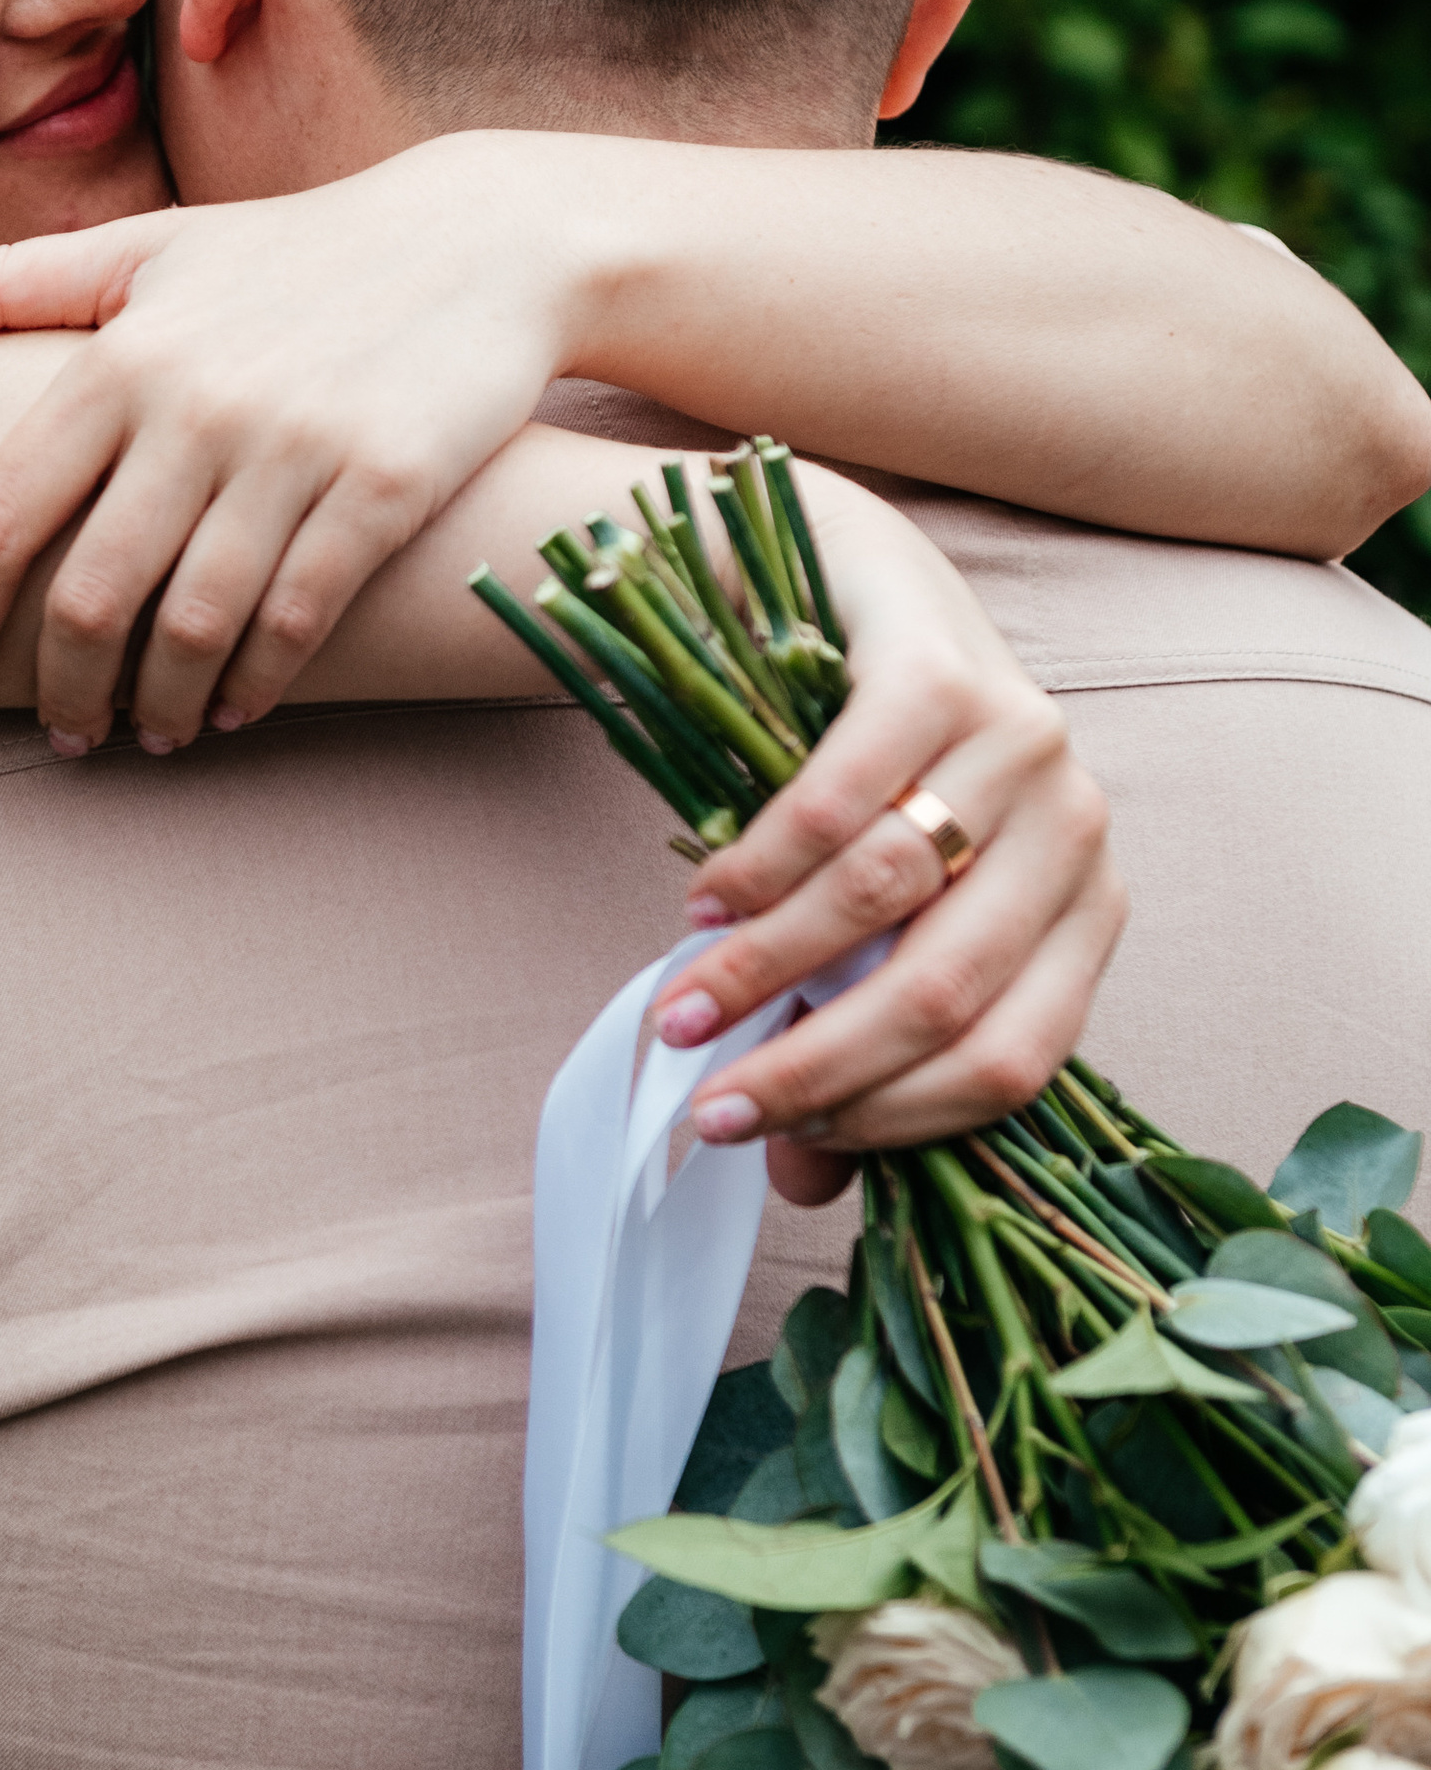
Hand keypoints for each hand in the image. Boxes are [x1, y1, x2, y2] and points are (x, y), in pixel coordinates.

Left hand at [0, 136, 591, 747]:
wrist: (478, 241)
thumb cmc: (290, 255)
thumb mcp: (142, 252)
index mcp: (118, 355)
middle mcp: (195, 404)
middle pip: (89, 597)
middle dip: (61, 691)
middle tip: (63, 734)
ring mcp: (294, 448)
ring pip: (193, 627)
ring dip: (160, 705)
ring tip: (151, 731)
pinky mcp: (384, 484)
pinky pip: (297, 619)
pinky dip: (255, 684)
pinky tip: (236, 706)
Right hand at [637, 476, 1122, 1185]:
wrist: (859, 585)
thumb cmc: (872, 776)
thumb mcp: (878, 918)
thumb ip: (852, 1036)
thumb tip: (798, 1184)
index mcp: (1088, 911)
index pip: (1015, 1062)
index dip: (891, 1123)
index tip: (770, 1144)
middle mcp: (1078, 828)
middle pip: (947, 991)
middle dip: (810, 1063)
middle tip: (702, 1094)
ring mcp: (1023, 741)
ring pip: (885, 900)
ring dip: (765, 966)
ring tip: (680, 999)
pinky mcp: (941, 670)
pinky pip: (841, 800)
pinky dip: (761, 867)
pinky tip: (707, 898)